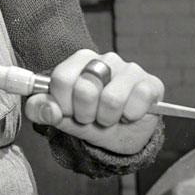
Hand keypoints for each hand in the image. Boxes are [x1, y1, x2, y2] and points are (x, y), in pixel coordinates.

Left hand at [24, 48, 164, 154]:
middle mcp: (106, 59)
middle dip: (85, 114)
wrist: (123, 134)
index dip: (63, 104)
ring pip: (112, 99)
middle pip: (85, 89)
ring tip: (110, 117)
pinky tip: (130, 115)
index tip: (69, 112)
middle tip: (91, 116)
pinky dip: (131, 116)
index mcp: (80, 61)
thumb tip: (48, 110)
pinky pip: (138, 101)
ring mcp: (130, 69)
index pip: (61, 79)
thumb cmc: (91, 119)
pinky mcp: (151, 83)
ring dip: (108, 118)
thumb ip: (43, 110)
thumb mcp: (62, 118)